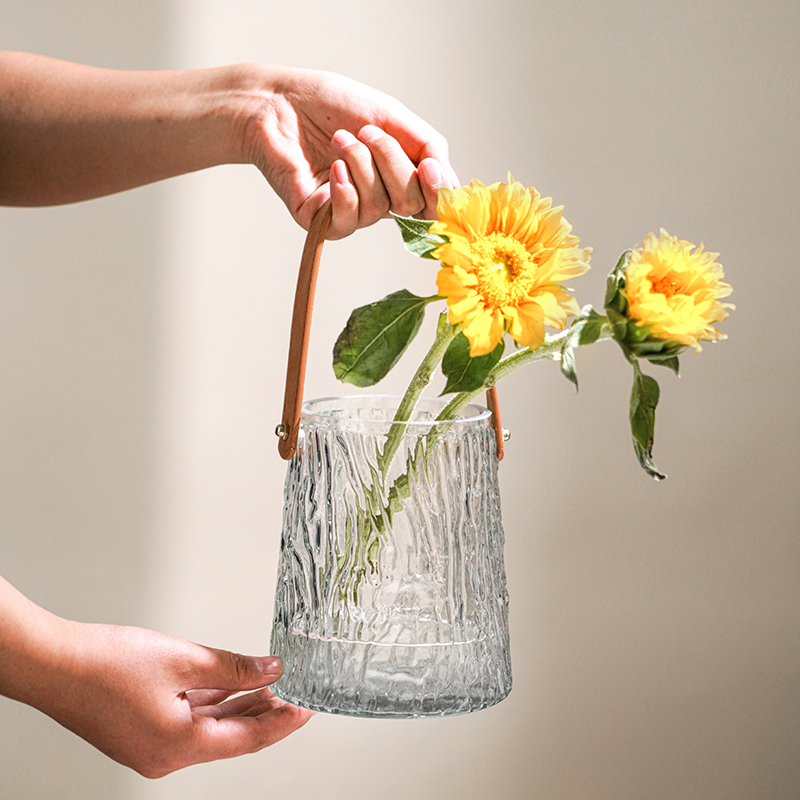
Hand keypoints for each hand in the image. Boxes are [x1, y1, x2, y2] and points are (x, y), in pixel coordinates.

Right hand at [4, 607, 312, 777]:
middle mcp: (165, 756)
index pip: (248, 739)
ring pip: (210, 728)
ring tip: (271, 685)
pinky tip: (232, 685)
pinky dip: (213, 704)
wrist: (53, 665)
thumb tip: (271, 669)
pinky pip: (189, 721)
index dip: (282, 722)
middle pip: (231, 736)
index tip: (308, 708)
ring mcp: (151, 747)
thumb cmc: (105, 665)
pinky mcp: (141, 732)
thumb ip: (234, 667)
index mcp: (178, 747)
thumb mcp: (184, 660)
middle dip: (265, 713)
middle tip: (296, 693)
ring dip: (240, 706)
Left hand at [244, 66, 458, 237]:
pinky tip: (333, 168)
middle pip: (411, 204)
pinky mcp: (323, 222)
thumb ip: (429, 148)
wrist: (278, 104)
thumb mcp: (392, 117)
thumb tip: (453, 184)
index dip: (439, 193)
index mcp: (400, 173)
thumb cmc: (331, 106)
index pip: (434, 201)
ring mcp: (352, 212)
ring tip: (339, 141)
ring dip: (362, 166)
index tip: (430, 168)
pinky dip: (345, 191)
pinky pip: (350, 221)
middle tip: (366, 132)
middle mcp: (380, 197)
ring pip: (381, 209)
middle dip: (392, 163)